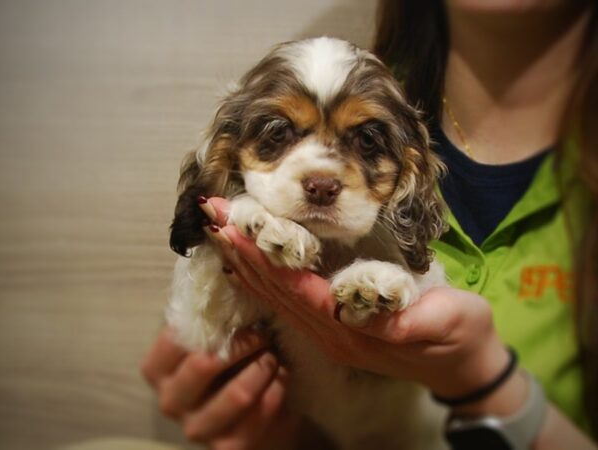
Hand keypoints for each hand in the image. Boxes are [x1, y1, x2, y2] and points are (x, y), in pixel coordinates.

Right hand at [141, 328, 298, 448]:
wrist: (252, 420)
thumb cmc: (229, 370)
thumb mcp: (213, 344)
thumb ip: (209, 322)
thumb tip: (221, 278)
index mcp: (159, 371)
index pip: (172, 338)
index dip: (208, 321)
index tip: (234, 315)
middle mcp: (170, 402)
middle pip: (204, 365)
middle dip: (242, 344)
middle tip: (262, 335)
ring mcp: (198, 428)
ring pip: (239, 393)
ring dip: (264, 368)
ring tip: (273, 358)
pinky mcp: (229, 446)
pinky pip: (263, 409)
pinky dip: (278, 388)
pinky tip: (280, 379)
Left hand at [203, 197, 516, 405]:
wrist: (465, 366)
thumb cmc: (461, 336)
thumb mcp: (447, 322)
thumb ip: (407, 320)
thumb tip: (363, 311)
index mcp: (354, 330)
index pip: (297, 290)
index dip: (263, 259)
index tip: (233, 227)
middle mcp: (331, 334)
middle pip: (276, 291)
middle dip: (241, 252)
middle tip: (211, 216)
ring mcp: (330, 334)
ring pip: (277, 297)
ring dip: (245, 263)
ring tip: (220, 231)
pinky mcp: (334, 328)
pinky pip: (289, 302)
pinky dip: (264, 279)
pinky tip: (248, 262)